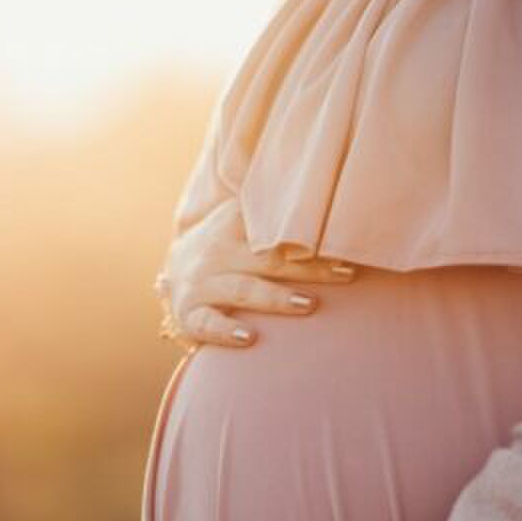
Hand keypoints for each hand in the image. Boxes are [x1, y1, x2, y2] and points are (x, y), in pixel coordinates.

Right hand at [157, 198, 356, 348]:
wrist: (175, 274)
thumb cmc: (227, 247)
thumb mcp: (243, 220)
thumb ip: (275, 207)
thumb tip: (328, 181)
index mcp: (233, 225)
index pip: (272, 228)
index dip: (307, 235)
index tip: (340, 241)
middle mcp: (217, 253)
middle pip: (268, 260)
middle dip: (308, 268)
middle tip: (345, 274)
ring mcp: (202, 284)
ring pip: (243, 290)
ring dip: (276, 298)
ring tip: (308, 304)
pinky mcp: (190, 315)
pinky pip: (208, 324)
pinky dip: (226, 332)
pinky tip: (249, 339)